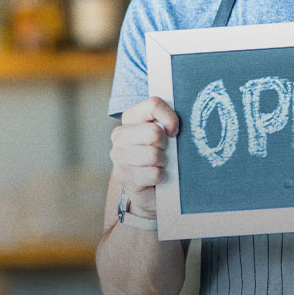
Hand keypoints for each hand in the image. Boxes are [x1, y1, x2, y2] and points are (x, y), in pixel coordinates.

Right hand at [110, 97, 178, 217]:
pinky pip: (153, 174)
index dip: (170, 118)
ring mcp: (118, 156)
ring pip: (153, 155)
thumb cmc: (163, 155)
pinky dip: (161, 176)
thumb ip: (169, 123)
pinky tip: (157, 177)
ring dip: (164, 162)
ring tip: (160, 164)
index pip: (153, 104)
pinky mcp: (123, 176)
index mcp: (131, 118)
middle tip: (165, 151)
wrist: (153, 190)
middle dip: (166, 144)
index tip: (174, 131)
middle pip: (154, 132)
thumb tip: (175, 128)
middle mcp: (120, 135)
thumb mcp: (167, 134)